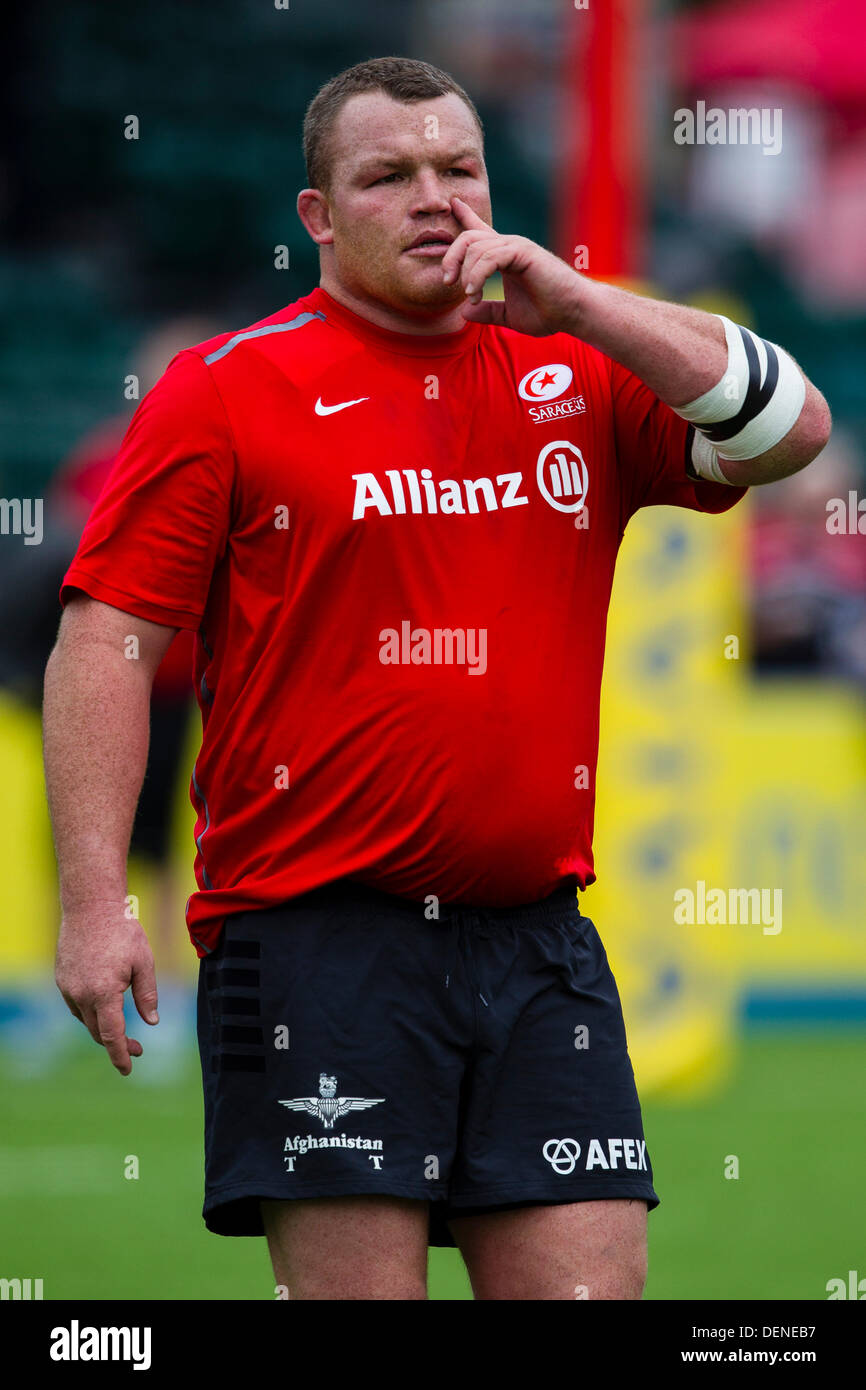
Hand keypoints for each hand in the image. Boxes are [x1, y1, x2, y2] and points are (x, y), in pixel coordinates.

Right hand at [55, 902, 158, 1075]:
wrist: (91, 906)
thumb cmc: (123, 932)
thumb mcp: (144, 962)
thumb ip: (147, 995)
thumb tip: (152, 1023)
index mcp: (104, 994)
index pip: (111, 1036)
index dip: (120, 1055)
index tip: (128, 1070)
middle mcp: (81, 995)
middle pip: (97, 1032)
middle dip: (117, 1044)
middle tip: (138, 1048)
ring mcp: (68, 988)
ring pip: (84, 1020)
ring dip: (102, 1029)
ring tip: (123, 1029)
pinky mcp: (62, 979)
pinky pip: (76, 1006)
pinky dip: (90, 1013)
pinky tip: (104, 1008)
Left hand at [441, 196, 583, 335]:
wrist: (574, 313)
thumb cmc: (548, 313)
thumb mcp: (509, 315)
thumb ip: (488, 312)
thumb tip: (465, 313)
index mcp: (504, 257)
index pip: (480, 231)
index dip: (465, 216)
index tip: (453, 204)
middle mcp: (509, 246)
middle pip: (468, 237)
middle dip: (451, 258)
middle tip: (448, 282)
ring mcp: (517, 246)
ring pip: (476, 247)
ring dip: (467, 274)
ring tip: (472, 297)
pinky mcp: (524, 252)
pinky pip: (490, 256)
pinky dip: (478, 274)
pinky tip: (475, 292)